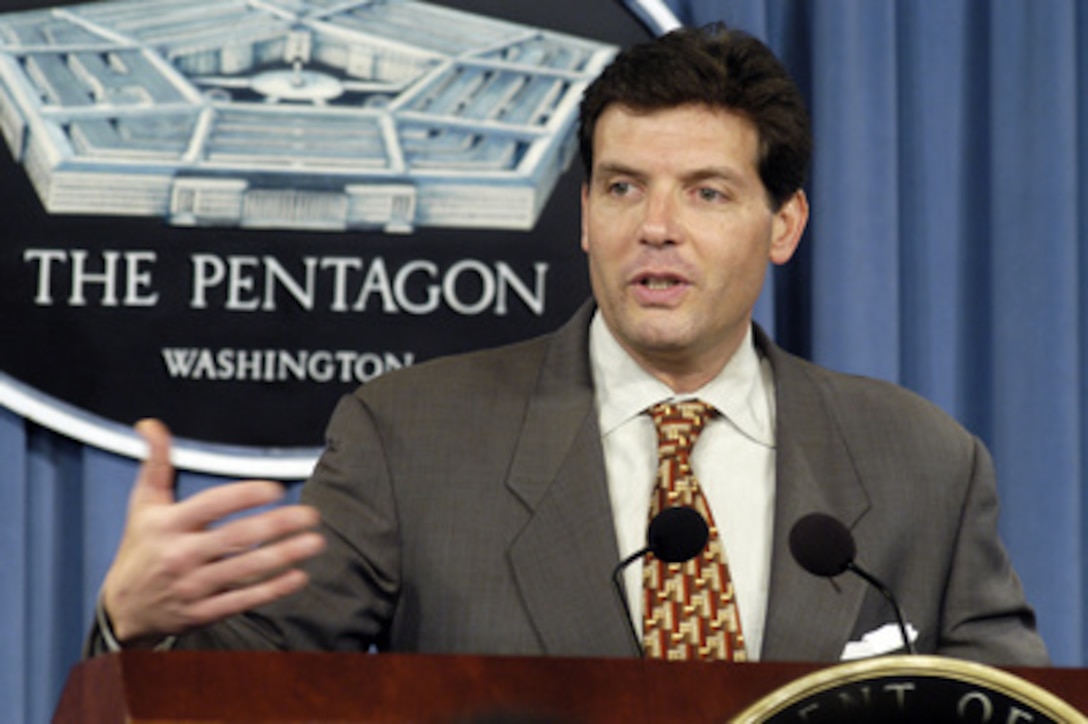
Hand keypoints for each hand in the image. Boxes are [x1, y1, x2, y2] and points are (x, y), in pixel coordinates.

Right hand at [101, 419, 325, 645]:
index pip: (211, 506)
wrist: (123, 609)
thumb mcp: (143, 505)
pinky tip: (298, 576)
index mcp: (168, 525)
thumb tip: (151, 425)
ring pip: (245, 569)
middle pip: (236, 537)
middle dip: (277, 525)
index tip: (274, 488)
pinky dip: (272, 589)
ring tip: (314, 542)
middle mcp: (181, 555)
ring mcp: (193, 586)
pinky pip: (243, 600)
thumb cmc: (140, 549)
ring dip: (284, 555)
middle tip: (310, 515)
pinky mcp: (203, 612)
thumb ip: (156, 463)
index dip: (243, 496)